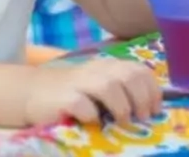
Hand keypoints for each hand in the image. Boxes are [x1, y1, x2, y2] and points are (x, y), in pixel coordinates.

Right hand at [24, 58, 162, 126]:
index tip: (156, 110)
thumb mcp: (101, 86)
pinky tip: (94, 122)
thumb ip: (123, 90)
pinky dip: (92, 115)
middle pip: (128, 76)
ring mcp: (79, 82)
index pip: (139, 70)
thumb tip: (150, 110)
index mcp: (110, 66)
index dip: (152, 90)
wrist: (32, 91)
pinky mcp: (63, 97)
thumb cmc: (74, 93)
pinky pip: (82, 104)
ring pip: (108, 86)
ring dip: (121, 107)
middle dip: (142, 99)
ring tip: (123, 122)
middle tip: (143, 118)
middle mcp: (97, 69)